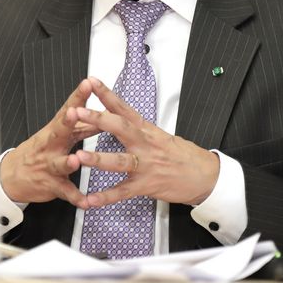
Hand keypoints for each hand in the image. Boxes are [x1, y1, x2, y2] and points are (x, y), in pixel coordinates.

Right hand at [0, 78, 98, 207]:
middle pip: (59, 131)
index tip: (87, 84)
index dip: (77, 97)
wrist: (11, 177)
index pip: (68, 110)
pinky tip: (86, 202)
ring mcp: (49, 166)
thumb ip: (80, 127)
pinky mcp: (51, 185)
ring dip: (68, 162)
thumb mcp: (57, 136)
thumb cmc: (38, 152)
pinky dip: (76, 198)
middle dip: (68, 121)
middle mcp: (51, 146)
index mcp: (55, 131)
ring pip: (60, 163)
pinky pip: (65, 192)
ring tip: (76, 160)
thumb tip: (100, 115)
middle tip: (74, 112)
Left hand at [74, 77, 219, 207]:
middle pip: (120, 128)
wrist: (206, 176)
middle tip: (77, 112)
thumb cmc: (183, 155)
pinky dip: (106, 197)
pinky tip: (90, 200)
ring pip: (120, 161)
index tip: (90, 82)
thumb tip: (118, 116)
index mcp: (147, 130)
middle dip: (97, 119)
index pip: (124, 108)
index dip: (107, 94)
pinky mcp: (147, 186)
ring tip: (79, 157)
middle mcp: (145, 144)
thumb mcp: (161, 135)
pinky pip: (123, 192)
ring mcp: (146, 165)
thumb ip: (139, 128)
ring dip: (98, 160)